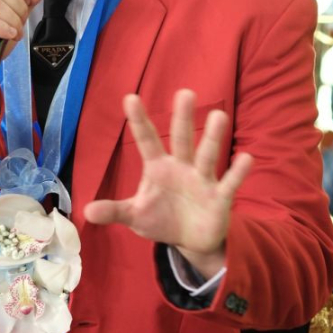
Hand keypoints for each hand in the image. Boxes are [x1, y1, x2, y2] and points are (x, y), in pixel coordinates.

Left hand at [82, 90, 252, 266]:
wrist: (191, 240)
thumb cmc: (162, 219)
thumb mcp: (135, 216)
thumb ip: (115, 211)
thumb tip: (87, 211)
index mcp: (158, 168)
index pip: (146, 141)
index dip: (139, 121)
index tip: (129, 98)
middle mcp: (182, 167)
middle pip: (181, 139)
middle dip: (182, 118)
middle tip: (185, 93)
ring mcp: (202, 179)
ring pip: (207, 155)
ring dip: (212, 137)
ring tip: (218, 116)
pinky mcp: (220, 197)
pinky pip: (229, 183)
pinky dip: (237, 172)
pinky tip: (246, 158)